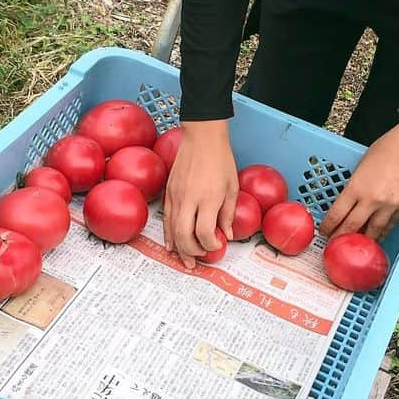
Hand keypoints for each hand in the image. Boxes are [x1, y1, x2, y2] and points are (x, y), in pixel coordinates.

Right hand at [163, 120, 237, 268]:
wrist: (202, 138)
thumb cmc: (221, 160)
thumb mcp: (232, 187)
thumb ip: (228, 213)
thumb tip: (226, 235)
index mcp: (209, 198)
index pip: (204, 232)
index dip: (211, 244)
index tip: (218, 245)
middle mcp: (190, 199)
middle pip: (185, 235)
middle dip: (192, 251)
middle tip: (201, 257)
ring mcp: (176, 196)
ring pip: (172, 229)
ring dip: (179, 248)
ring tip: (186, 260)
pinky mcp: (168, 192)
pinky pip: (166, 219)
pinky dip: (168, 234)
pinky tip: (171, 245)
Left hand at [320, 120, 398, 240]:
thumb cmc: (384, 149)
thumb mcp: (360, 167)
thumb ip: (354, 186)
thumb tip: (348, 203)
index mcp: (356, 187)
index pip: (337, 214)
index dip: (328, 227)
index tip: (324, 232)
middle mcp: (371, 199)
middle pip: (352, 227)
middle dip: (341, 238)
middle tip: (335, 245)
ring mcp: (389, 205)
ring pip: (373, 231)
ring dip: (363, 240)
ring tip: (356, 246)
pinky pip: (390, 225)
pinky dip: (382, 232)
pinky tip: (377, 236)